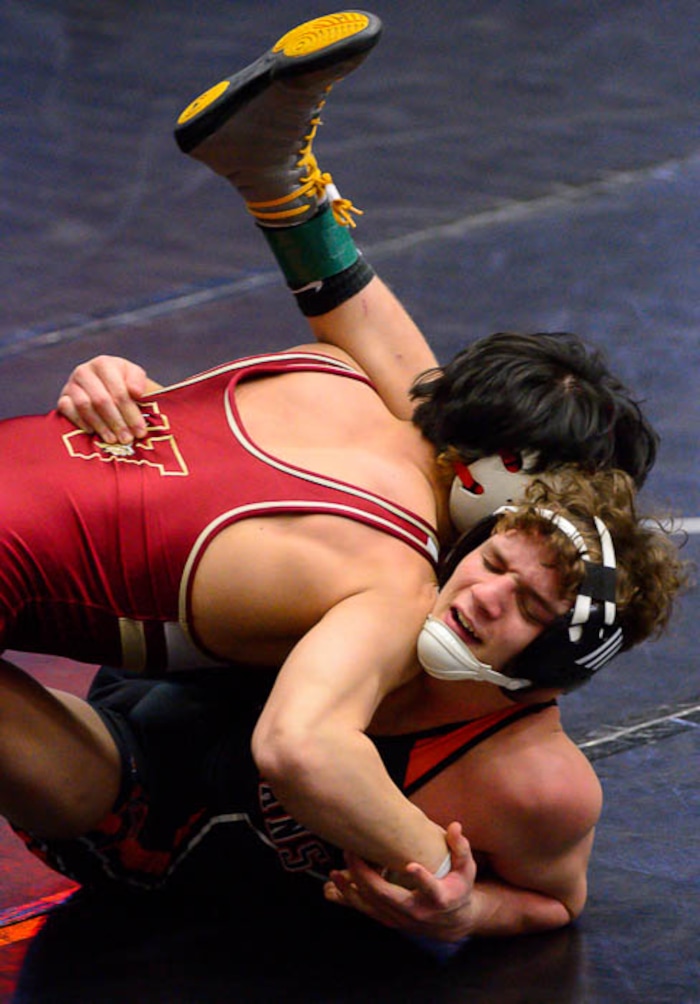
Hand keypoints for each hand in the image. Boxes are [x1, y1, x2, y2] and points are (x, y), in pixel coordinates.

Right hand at [57, 355, 150, 443]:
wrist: (107, 387)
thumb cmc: (124, 383)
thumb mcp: (135, 377)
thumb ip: (138, 382)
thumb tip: (136, 393)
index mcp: (104, 364)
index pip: (119, 391)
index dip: (131, 413)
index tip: (140, 431)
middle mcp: (84, 371)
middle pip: (101, 400)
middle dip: (117, 422)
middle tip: (127, 439)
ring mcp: (71, 385)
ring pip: (84, 406)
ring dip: (101, 425)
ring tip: (114, 439)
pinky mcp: (63, 398)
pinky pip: (67, 410)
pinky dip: (81, 422)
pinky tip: (94, 433)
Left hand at [324, 822, 477, 942]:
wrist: (452, 922)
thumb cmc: (458, 888)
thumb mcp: (466, 869)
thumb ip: (460, 848)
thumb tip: (455, 826)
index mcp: (440, 898)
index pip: (431, 889)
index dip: (422, 880)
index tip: (412, 866)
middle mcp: (418, 911)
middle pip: (389, 896)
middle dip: (367, 876)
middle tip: (351, 853)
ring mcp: (401, 918)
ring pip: (373, 905)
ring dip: (352, 888)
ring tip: (335, 871)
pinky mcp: (389, 920)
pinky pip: (366, 910)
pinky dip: (349, 898)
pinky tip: (335, 884)